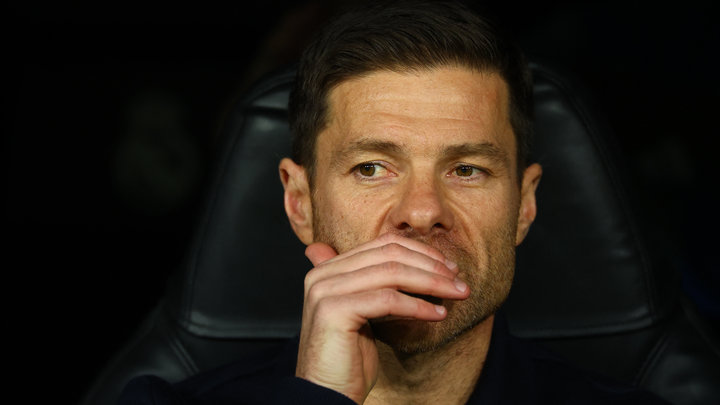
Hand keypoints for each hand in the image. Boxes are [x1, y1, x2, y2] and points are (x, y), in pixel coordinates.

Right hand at [295, 233, 469, 403]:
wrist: (327, 395)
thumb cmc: (350, 359)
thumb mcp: (369, 313)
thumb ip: (381, 286)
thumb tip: (419, 263)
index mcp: (328, 269)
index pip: (382, 245)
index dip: (420, 252)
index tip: (449, 268)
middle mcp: (322, 275)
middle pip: (388, 255)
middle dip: (430, 266)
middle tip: (459, 280)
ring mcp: (325, 291)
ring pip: (391, 273)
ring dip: (431, 282)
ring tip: (457, 293)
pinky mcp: (333, 310)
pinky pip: (387, 300)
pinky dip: (418, 306)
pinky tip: (438, 314)